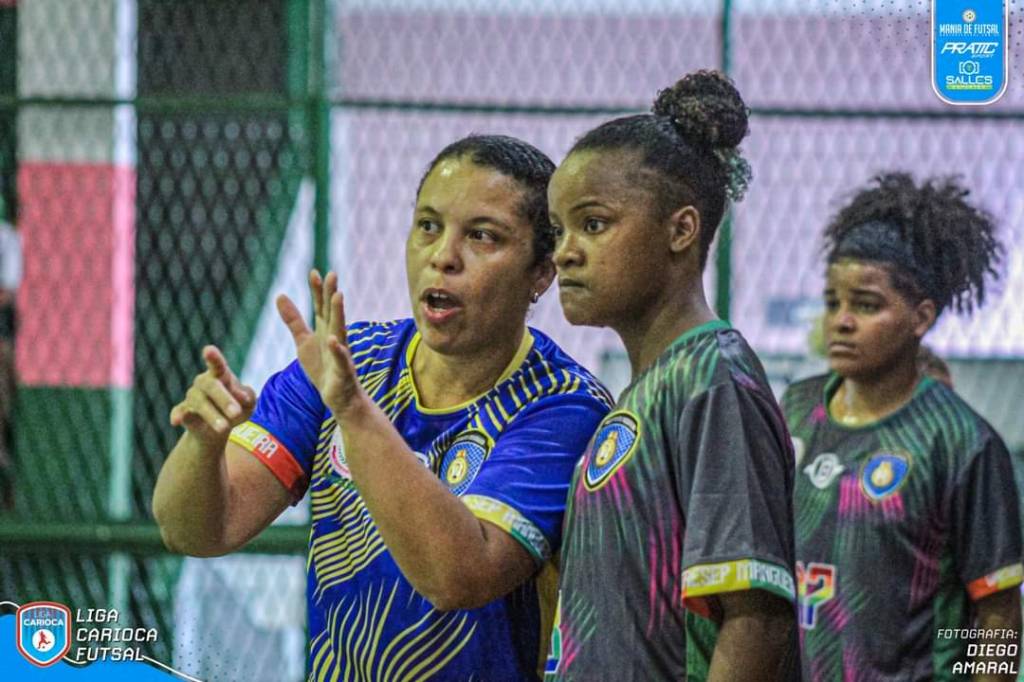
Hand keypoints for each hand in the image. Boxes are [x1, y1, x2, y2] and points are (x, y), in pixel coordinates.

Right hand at [170, 346, 255, 447]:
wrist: (219, 430)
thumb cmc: (237, 408)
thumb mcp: (249, 403)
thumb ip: (249, 396)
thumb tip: (242, 397)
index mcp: (220, 375)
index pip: (217, 364)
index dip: (213, 357)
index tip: (208, 350)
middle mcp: (203, 382)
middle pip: (211, 386)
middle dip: (224, 399)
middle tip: (236, 413)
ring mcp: (192, 396)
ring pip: (198, 402)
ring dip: (212, 415)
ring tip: (225, 428)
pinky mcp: (183, 412)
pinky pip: (179, 412)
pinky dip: (178, 415)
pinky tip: (177, 420)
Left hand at [277, 270, 365, 418]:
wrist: (339, 398)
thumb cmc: (323, 368)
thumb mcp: (304, 341)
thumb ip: (294, 319)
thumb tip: (280, 295)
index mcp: (324, 330)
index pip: (320, 307)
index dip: (317, 291)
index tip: (313, 272)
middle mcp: (335, 337)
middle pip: (332, 313)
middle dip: (331, 294)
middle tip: (332, 274)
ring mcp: (340, 354)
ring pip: (340, 330)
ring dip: (339, 313)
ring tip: (338, 296)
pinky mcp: (343, 371)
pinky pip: (341, 359)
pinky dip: (337, 350)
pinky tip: (333, 340)